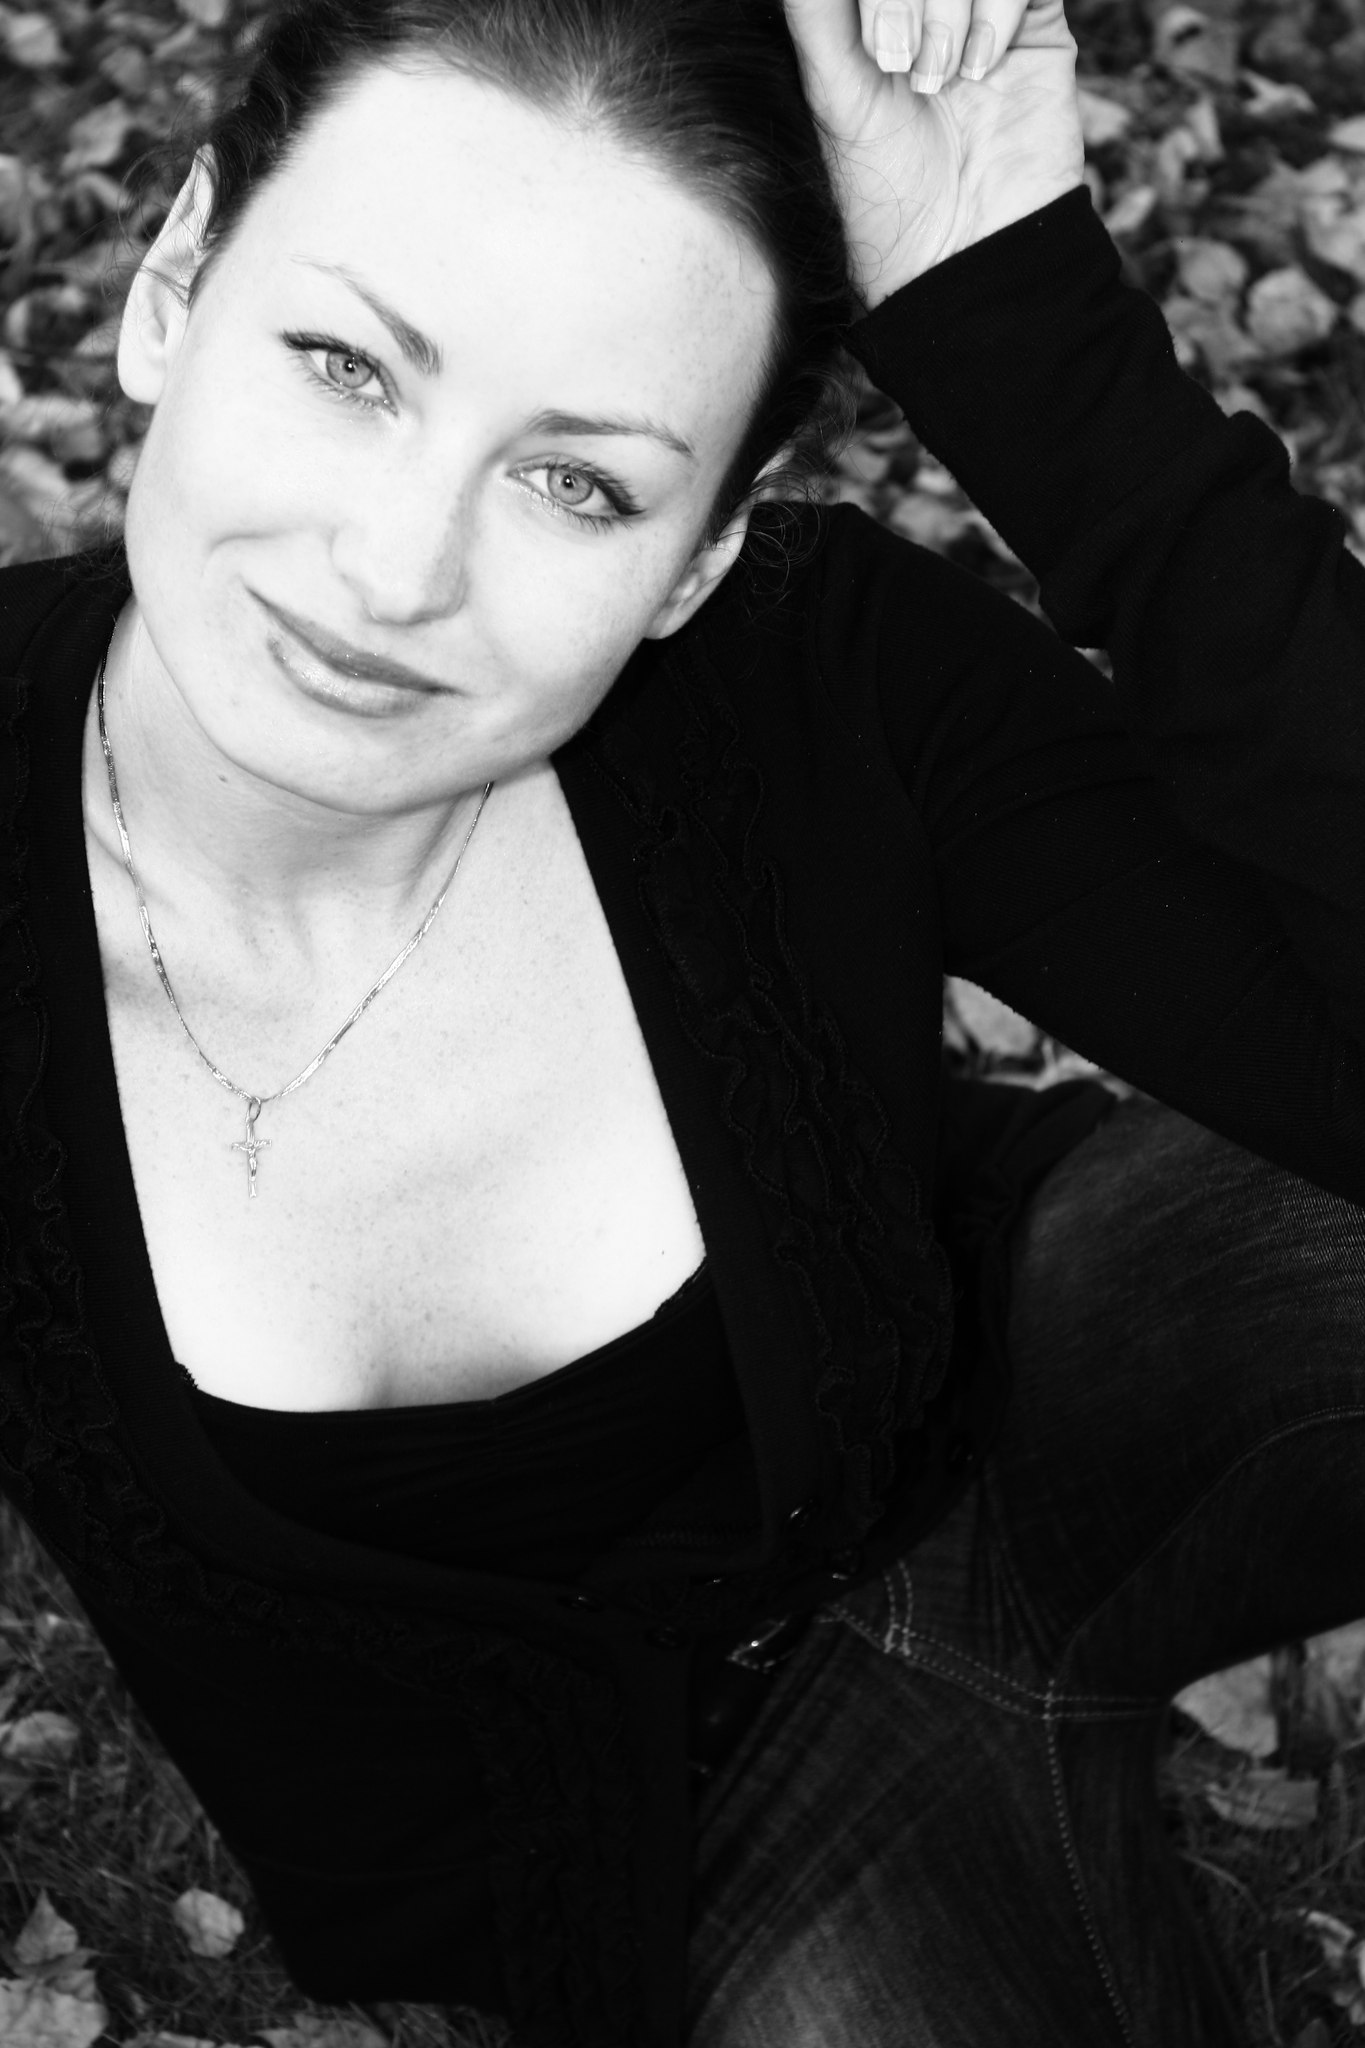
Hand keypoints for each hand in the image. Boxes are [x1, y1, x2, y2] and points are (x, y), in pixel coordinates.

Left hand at [782, 0, 1083, 305]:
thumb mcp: (834, 99)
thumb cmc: (886, 194)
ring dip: (947, 5)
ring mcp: (980, 13)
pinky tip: (981, 69)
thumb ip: (818, 15)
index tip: (872, 51)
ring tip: (940, 78)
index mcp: (868, 17)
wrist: (963, 256)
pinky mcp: (1035, 28)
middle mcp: (925, 7)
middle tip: (899, 63)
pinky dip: (997, 10)